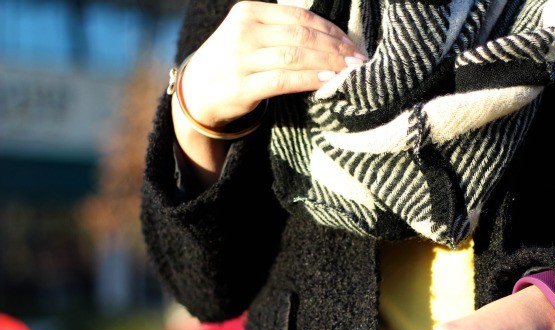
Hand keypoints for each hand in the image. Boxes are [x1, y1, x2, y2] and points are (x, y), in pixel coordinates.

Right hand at [179, 1, 365, 128]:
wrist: (197, 92)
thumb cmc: (234, 62)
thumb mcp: (250, 34)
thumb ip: (281, 29)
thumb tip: (331, 38)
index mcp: (248, 11)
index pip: (299, 16)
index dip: (330, 29)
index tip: (351, 42)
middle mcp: (244, 31)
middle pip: (301, 35)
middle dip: (335, 47)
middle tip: (357, 58)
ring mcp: (241, 58)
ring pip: (295, 55)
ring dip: (328, 63)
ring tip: (348, 70)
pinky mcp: (243, 86)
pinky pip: (284, 80)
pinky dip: (310, 79)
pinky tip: (329, 80)